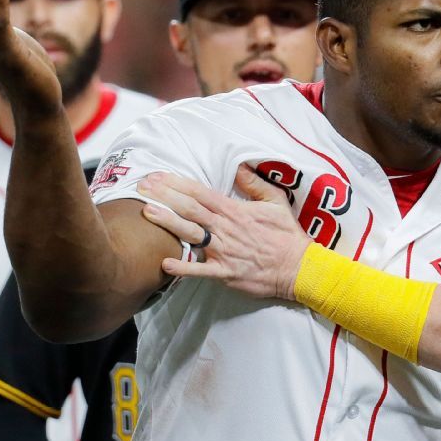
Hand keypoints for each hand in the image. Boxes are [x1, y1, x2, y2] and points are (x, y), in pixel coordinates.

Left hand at [136, 165, 309, 299]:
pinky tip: (164, 262)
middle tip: (142, 187)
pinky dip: (183, 267)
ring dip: (168, 222)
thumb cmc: (287, 236)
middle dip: (165, 196)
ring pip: (191, 234)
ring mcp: (224, 251)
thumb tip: (239, 167)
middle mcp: (226, 228)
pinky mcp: (225, 273)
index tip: (158, 176)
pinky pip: (201, 270)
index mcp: (235, 210)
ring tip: (147, 213)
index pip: (201, 192)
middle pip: (190, 208)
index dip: (178, 183)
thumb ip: (256, 184)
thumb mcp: (276, 203)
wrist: (299, 268)